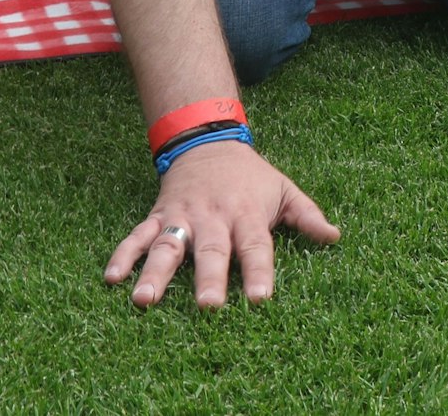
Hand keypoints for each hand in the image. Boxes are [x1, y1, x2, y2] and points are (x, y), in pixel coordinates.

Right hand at [104, 140, 338, 308]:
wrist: (208, 140)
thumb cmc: (251, 176)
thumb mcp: (283, 189)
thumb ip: (308, 216)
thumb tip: (336, 237)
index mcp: (246, 215)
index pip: (256, 247)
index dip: (259, 272)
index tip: (260, 299)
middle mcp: (213, 218)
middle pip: (211, 251)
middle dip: (209, 279)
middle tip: (208, 307)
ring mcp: (182, 216)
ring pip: (168, 246)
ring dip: (155, 273)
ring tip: (144, 300)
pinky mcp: (158, 215)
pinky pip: (138, 236)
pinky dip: (123, 255)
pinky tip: (111, 278)